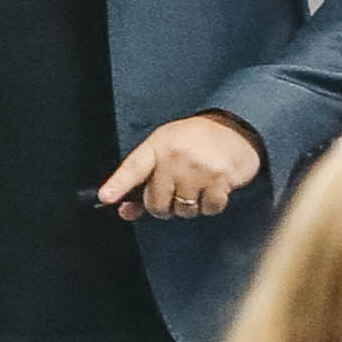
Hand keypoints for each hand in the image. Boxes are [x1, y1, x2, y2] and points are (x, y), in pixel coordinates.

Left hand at [96, 111, 263, 223]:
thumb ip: (143, 182)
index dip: (118, 184)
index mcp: (158, 145)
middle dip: (166, 205)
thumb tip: (125, 211)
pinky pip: (208, 210)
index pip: (134, 168)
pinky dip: (211, 205)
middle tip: (178, 188)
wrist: (235, 129)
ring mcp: (197, 167)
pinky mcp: (219, 179)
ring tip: (198, 184)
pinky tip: (214, 187)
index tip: (106, 197)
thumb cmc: (195, 142)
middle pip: (158, 204)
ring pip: (183, 211)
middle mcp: (175, 155)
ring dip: (190, 206)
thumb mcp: (165, 151)